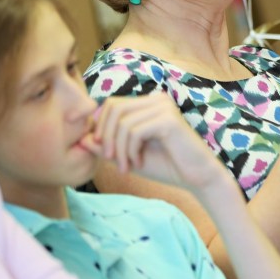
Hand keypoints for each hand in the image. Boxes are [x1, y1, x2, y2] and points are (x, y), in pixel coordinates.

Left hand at [79, 94, 231, 194]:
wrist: (198, 178)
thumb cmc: (166, 165)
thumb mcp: (129, 155)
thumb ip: (106, 146)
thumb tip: (81, 139)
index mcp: (149, 103)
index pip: (112, 104)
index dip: (101, 127)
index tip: (105, 153)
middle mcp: (157, 99)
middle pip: (114, 108)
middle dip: (106, 137)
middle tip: (111, 160)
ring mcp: (163, 107)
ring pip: (122, 122)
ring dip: (118, 149)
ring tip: (126, 167)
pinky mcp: (168, 120)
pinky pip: (134, 131)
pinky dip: (130, 150)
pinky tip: (138, 163)